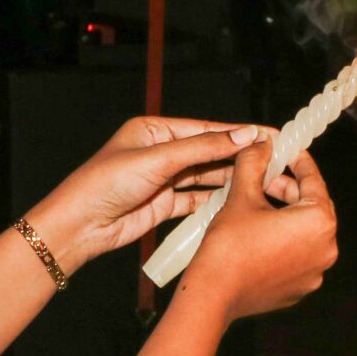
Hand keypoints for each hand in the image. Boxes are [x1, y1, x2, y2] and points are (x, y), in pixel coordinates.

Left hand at [26, 117, 264, 273]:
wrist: (79, 226)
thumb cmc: (105, 183)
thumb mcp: (157, 160)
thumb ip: (202, 148)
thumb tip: (242, 135)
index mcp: (155, 129)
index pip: (207, 129)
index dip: (240, 133)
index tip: (271, 135)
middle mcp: (162, 152)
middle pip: (210, 152)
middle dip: (241, 157)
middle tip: (277, 160)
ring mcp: (164, 179)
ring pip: (206, 177)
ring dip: (233, 179)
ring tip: (266, 181)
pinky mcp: (164, 204)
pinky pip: (197, 200)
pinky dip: (216, 201)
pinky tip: (239, 201)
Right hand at [181, 139, 336, 321]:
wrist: (214, 294)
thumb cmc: (229, 246)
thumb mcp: (241, 195)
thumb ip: (254, 163)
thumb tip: (262, 143)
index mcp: (318, 222)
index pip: (313, 180)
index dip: (298, 161)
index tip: (287, 150)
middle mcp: (326, 248)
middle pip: (311, 206)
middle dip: (289, 189)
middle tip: (266, 176)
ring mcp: (315, 272)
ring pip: (304, 232)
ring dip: (286, 214)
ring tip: (258, 203)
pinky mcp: (301, 288)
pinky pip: (298, 255)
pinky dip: (284, 241)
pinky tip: (260, 233)